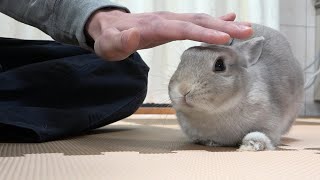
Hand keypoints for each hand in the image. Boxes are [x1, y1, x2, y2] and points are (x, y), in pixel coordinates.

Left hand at [86, 10, 252, 60]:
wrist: (110, 26)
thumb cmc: (110, 39)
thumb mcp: (108, 45)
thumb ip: (120, 42)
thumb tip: (133, 35)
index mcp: (154, 27)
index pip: (183, 29)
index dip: (204, 33)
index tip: (225, 39)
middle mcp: (167, 20)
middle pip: (198, 21)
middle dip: (223, 27)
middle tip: (248, 32)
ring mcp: (172, 19)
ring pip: (201, 20)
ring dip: (224, 24)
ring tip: (246, 28)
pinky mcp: (174, 23)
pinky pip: (196, 21)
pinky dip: (213, 20)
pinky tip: (229, 19)